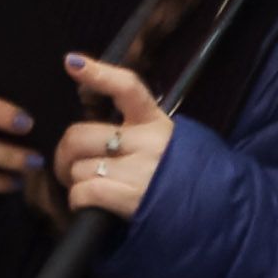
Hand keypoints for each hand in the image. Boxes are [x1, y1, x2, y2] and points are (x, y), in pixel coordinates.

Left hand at [46, 55, 172, 221]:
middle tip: (68, 167)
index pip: (127, 87)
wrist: (213, 214)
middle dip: (64, 155)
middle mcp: (147, 142)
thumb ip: (133, 133)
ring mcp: (140, 169)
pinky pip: (84, 192)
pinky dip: (78, 201)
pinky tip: (88, 204)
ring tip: (91, 190)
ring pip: (79, 168)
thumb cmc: (178, 180)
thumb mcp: (165, 144)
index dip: (98, 74)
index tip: (72, 63)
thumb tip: (85, 135)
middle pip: (80, 136)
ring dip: (76, 183)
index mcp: (155, 122)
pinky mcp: (132, 197)